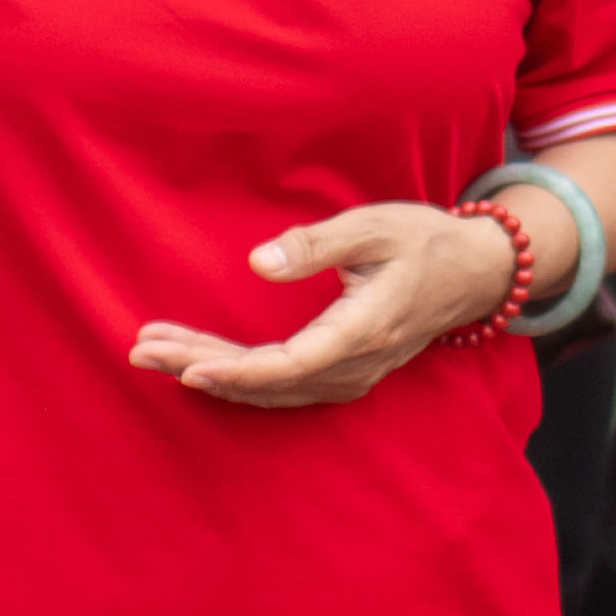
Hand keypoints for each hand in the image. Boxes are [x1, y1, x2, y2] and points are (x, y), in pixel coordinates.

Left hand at [131, 200, 517, 410]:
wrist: (473, 273)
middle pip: (266, 382)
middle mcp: (354, 365)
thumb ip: (317, 245)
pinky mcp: (342, 373)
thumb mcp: (374, 227)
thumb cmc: (424, 241)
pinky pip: (282, 386)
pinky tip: (198, 361)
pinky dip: (236, 376)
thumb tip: (258, 263)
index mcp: (361, 331)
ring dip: (210, 370)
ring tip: (154, 350)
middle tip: (142, 349)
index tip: (186, 366)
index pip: (287, 365)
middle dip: (199, 366)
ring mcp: (350, 375)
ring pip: (269, 388)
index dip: (234, 370)